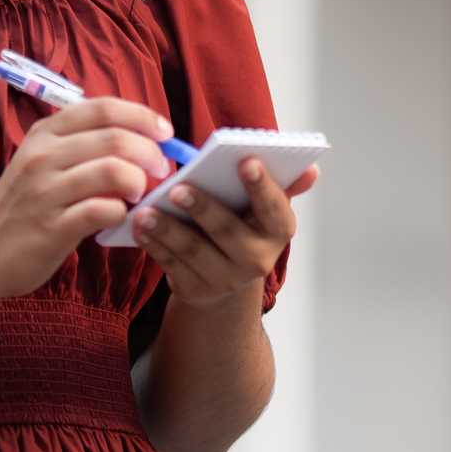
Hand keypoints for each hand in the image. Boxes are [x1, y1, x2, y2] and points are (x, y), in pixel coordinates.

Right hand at [0, 96, 175, 300]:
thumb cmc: (20, 207)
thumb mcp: (41, 163)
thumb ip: (81, 149)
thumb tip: (139, 142)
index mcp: (45, 133)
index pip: (103, 107)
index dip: (142, 116)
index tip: (165, 133)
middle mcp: (44, 155)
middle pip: (115, 137)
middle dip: (151, 153)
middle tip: (161, 170)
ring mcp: (46, 190)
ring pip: (114, 170)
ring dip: (139, 182)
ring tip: (139, 195)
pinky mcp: (52, 226)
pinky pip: (103, 209)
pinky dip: (122, 213)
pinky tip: (119, 218)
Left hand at [133, 157, 317, 309]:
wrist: (225, 281)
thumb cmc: (243, 228)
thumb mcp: (263, 209)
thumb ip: (280, 186)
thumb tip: (312, 170)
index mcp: (277, 231)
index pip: (274, 208)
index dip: (262, 186)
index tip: (246, 160)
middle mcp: (256, 259)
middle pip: (228, 231)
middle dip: (203, 208)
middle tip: (179, 187)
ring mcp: (225, 279)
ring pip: (193, 251)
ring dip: (168, 229)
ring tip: (146, 210)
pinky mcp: (194, 290)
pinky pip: (171, 265)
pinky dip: (153, 245)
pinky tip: (138, 227)